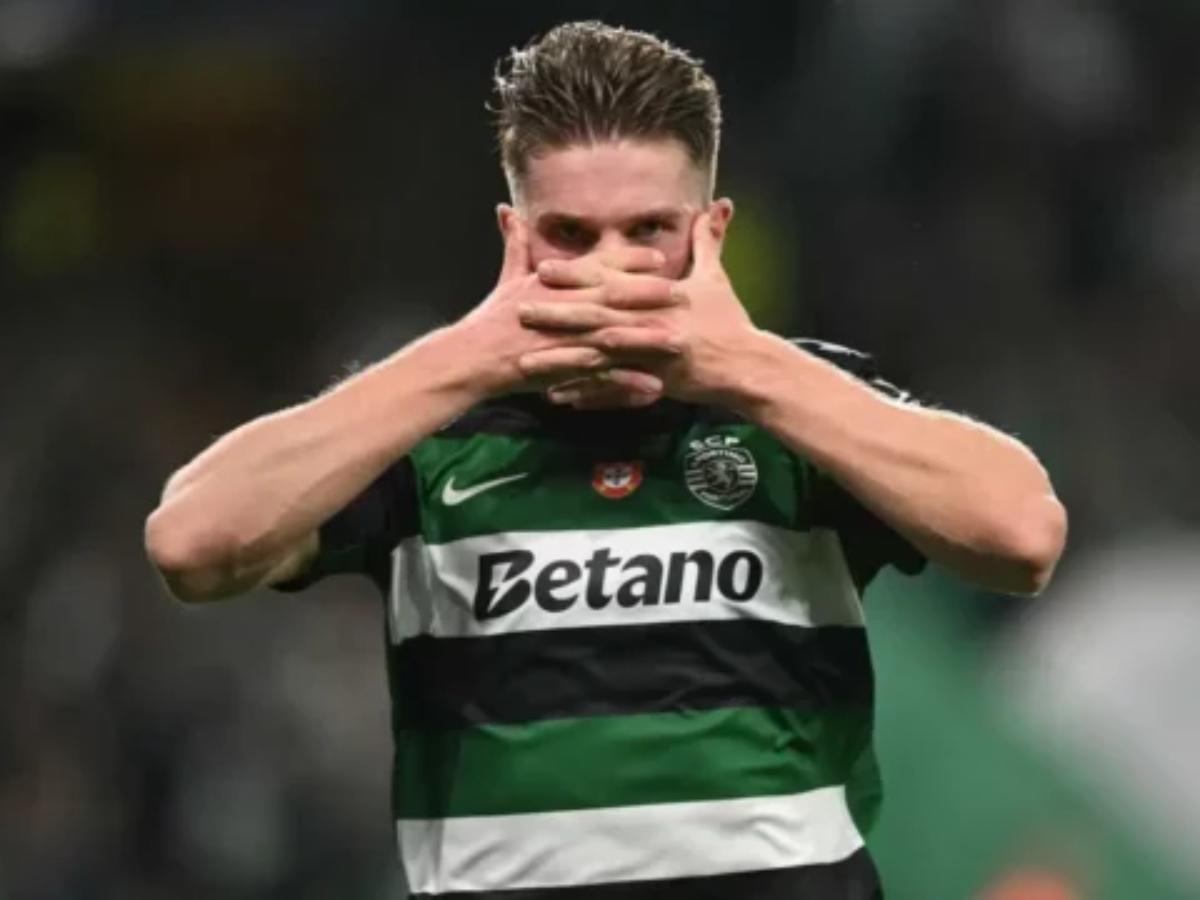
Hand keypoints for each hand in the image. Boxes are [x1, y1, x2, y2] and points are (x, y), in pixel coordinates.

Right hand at [452, 216, 681, 398]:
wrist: (473, 358)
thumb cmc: (492, 318)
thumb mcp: (507, 277)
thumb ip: (516, 244)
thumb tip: (506, 210)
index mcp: (554, 282)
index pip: (598, 265)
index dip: (630, 260)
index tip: (658, 257)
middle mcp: (564, 307)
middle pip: (614, 297)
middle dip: (650, 295)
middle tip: (683, 294)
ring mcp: (566, 339)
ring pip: (615, 336)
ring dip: (648, 339)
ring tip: (679, 340)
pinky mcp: (565, 369)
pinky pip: (603, 376)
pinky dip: (628, 382)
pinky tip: (654, 387)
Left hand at [518, 211, 756, 407]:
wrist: (747, 366)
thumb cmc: (729, 321)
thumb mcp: (717, 278)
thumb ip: (709, 241)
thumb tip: (719, 204)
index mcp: (660, 294)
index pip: (611, 279)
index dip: (576, 273)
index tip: (543, 269)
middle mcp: (651, 322)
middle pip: (596, 316)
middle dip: (556, 312)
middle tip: (519, 308)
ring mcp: (650, 355)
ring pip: (597, 356)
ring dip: (560, 359)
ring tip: (526, 361)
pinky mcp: (653, 383)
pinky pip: (612, 390)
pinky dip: (585, 394)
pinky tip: (557, 396)